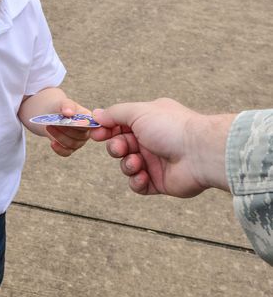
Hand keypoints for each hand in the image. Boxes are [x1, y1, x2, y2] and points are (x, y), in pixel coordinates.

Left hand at [46, 99, 91, 157]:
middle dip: (66, 130)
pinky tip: (52, 143)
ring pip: (72, 144)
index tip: (68, 120)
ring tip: (49, 127)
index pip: (89, 126)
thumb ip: (67, 105)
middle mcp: (87, 132)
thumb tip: (69, 113)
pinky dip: (59, 149)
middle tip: (53, 122)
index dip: (79, 125)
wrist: (50, 115)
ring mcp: (79, 142)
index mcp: (90, 120)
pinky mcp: (70, 149)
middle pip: (80, 136)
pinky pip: (66, 153)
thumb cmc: (60, 107)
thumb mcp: (63, 103)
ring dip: (59, 136)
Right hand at [91, 98, 233, 196]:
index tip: (96, 134)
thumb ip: (115, 114)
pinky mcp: (159, 182)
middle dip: (117, 148)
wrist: (199, 153)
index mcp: (149, 121)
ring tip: (137, 163)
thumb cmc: (172, 128)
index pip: (120, 125)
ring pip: (127, 165)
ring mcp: (156, 162)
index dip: (107, 129)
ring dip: (127, 164)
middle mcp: (152, 140)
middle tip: (122, 148)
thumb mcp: (139, 112)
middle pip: (121, 146)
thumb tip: (96, 114)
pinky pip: (138, 184)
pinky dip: (137, 181)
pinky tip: (143, 176)